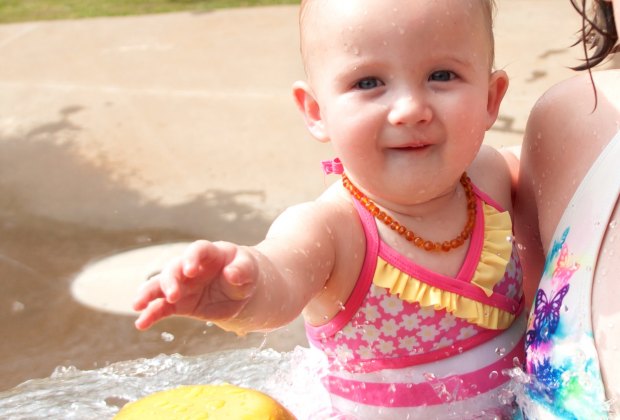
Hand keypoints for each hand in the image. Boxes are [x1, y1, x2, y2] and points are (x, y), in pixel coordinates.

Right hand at [133, 240, 257, 329]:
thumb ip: (242, 271)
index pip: (197, 250)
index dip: (191, 258)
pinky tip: (141, 323)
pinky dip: (151, 314)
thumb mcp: (249, 270)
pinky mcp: (180, 303)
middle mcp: (191, 266)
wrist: (242, 291)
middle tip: (173, 295)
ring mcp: (183, 284)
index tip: (189, 270)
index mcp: (210, 253)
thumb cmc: (245, 273)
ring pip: (161, 286)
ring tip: (138, 305)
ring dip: (150, 294)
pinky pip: (162, 307)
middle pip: (174, 268)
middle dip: (170, 281)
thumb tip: (231, 274)